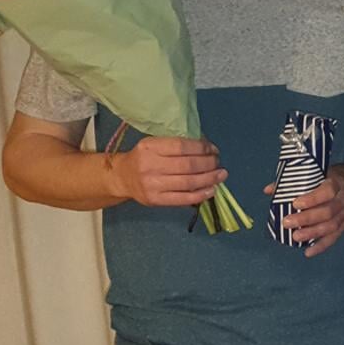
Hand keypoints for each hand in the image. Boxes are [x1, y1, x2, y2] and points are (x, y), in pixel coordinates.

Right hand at [111, 136, 225, 206]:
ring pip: (188, 182)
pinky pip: (183, 199)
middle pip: (188, 165)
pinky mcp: (155, 200)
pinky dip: (201, 195)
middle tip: (218, 163)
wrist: (122, 178)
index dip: (202, 148)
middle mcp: (150, 165)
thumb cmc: (143, 158)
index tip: (213, 150)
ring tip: (221, 175)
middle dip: (209, 164)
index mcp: (150, 147)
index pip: (181, 146)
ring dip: (210, 179)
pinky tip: (212, 190)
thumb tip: (207, 148)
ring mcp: (152, 184)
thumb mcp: (153, 144)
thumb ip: (176, 145)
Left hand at [264, 163, 343, 256]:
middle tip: (287, 223)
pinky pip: (334, 237)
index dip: (312, 199)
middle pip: (328, 212)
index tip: (295, 204)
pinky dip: (321, 246)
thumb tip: (268, 191)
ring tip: (295, 238)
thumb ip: (293, 182)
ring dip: (312, 233)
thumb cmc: (329, 178)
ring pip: (331, 226)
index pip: (327, 191)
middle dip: (307, 219)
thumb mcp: (316, 173)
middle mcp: (343, 199)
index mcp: (336, 183)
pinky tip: (308, 252)